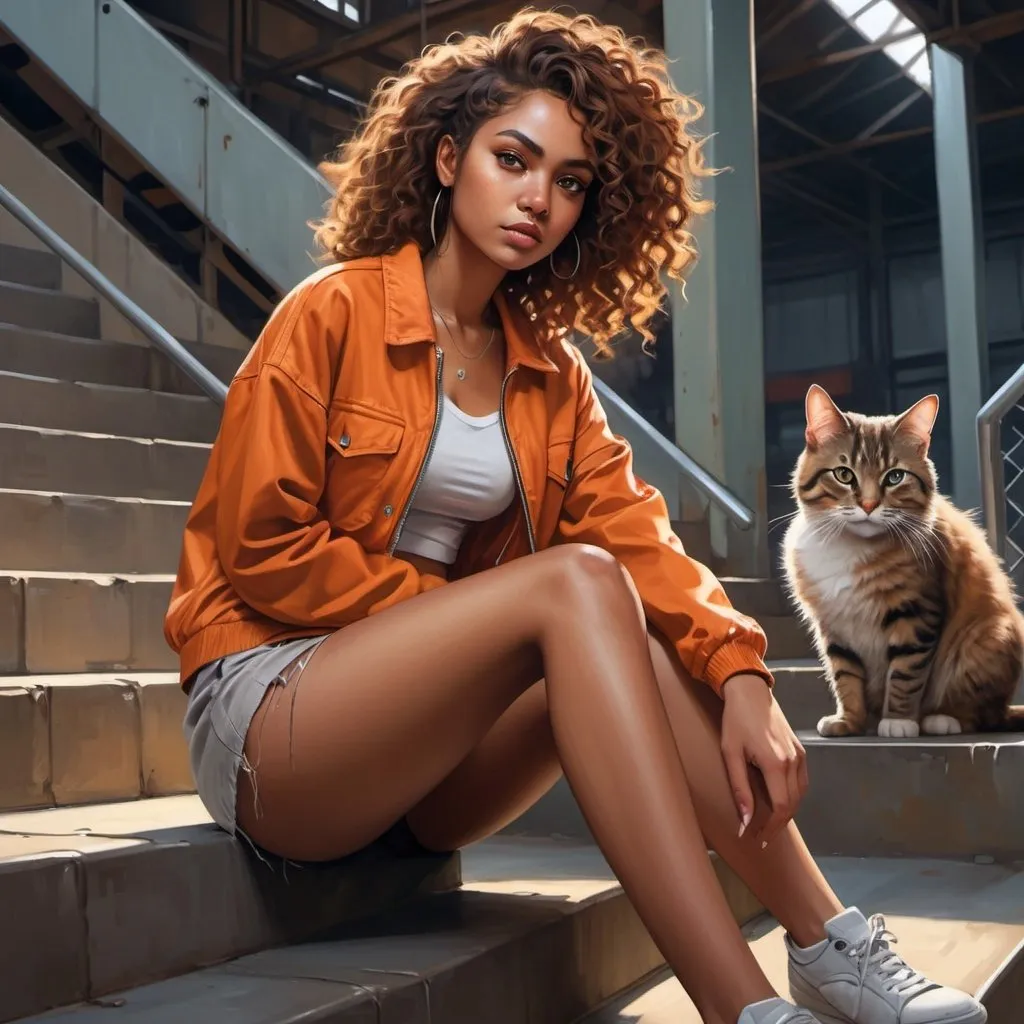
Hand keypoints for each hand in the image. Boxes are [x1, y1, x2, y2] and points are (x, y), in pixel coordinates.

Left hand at [720, 673, 807, 847]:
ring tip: (768, 822)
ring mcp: (800, 756)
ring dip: (786, 812)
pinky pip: (802, 782)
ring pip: (800, 795)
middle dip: (778, 824)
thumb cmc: (735, 721)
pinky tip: (778, 801)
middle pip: (793, 805)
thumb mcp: (730, 754)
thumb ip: (739, 789)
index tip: (758, 839)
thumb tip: (744, 821)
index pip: (780, 807)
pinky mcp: (800, 751)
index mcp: (775, 763)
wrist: (750, 692)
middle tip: (761, 835)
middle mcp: (793, 761)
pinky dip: (793, 797)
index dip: (771, 828)